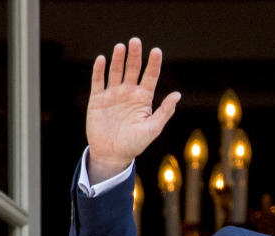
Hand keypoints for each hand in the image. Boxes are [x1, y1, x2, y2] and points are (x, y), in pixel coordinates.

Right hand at [86, 37, 180, 182]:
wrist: (112, 154)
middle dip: (135, 56)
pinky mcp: (97, 99)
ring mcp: (113, 95)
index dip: (153, 64)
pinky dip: (99, 70)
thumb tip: (177, 95)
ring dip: (118, 59)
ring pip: (116, 72)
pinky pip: (98, 81)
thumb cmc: (135, 143)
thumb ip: (164, 112)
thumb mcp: (152, 129)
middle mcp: (129, 93)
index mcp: (144, 99)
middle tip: (136, 41)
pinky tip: (102, 59)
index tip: (157, 51)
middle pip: (133, 69)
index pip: (150, 77)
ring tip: (121, 47)